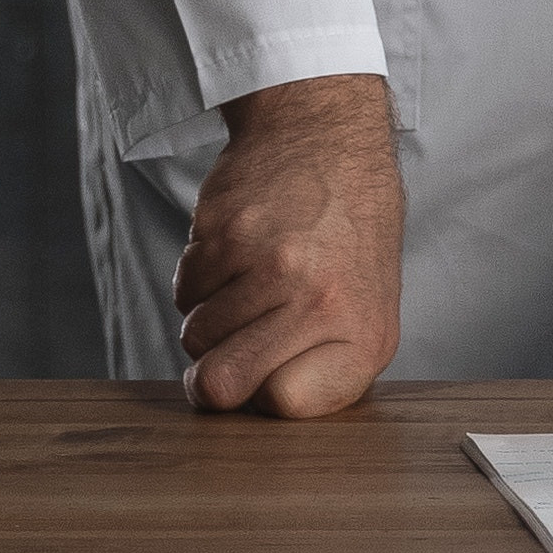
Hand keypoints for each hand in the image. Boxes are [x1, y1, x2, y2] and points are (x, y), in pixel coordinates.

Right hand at [174, 73, 405, 416]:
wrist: (328, 141)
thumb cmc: (348, 237)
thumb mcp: (368, 310)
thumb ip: (323, 366)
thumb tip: (254, 411)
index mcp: (363, 332)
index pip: (283, 404)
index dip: (265, 394)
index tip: (272, 371)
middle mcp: (319, 301)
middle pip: (220, 386)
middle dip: (212, 380)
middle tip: (229, 353)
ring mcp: (270, 266)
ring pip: (195, 337)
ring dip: (210, 320)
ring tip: (249, 287)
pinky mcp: (225, 234)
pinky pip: (184, 290)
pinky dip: (199, 280)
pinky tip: (236, 253)